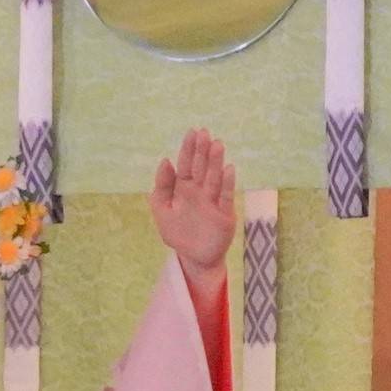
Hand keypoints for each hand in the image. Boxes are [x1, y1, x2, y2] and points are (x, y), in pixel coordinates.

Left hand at [148, 128, 236, 278]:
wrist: (194, 258)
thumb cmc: (178, 233)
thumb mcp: (161, 210)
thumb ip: (161, 187)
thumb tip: (165, 161)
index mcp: (183, 188)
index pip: (186, 165)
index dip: (189, 149)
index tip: (192, 132)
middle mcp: (199, 191)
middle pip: (201, 168)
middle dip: (202, 151)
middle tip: (204, 133)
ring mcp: (212, 201)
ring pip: (214, 178)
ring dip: (215, 162)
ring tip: (217, 145)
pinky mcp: (224, 213)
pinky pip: (225, 196)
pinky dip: (226, 183)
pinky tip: (228, 169)